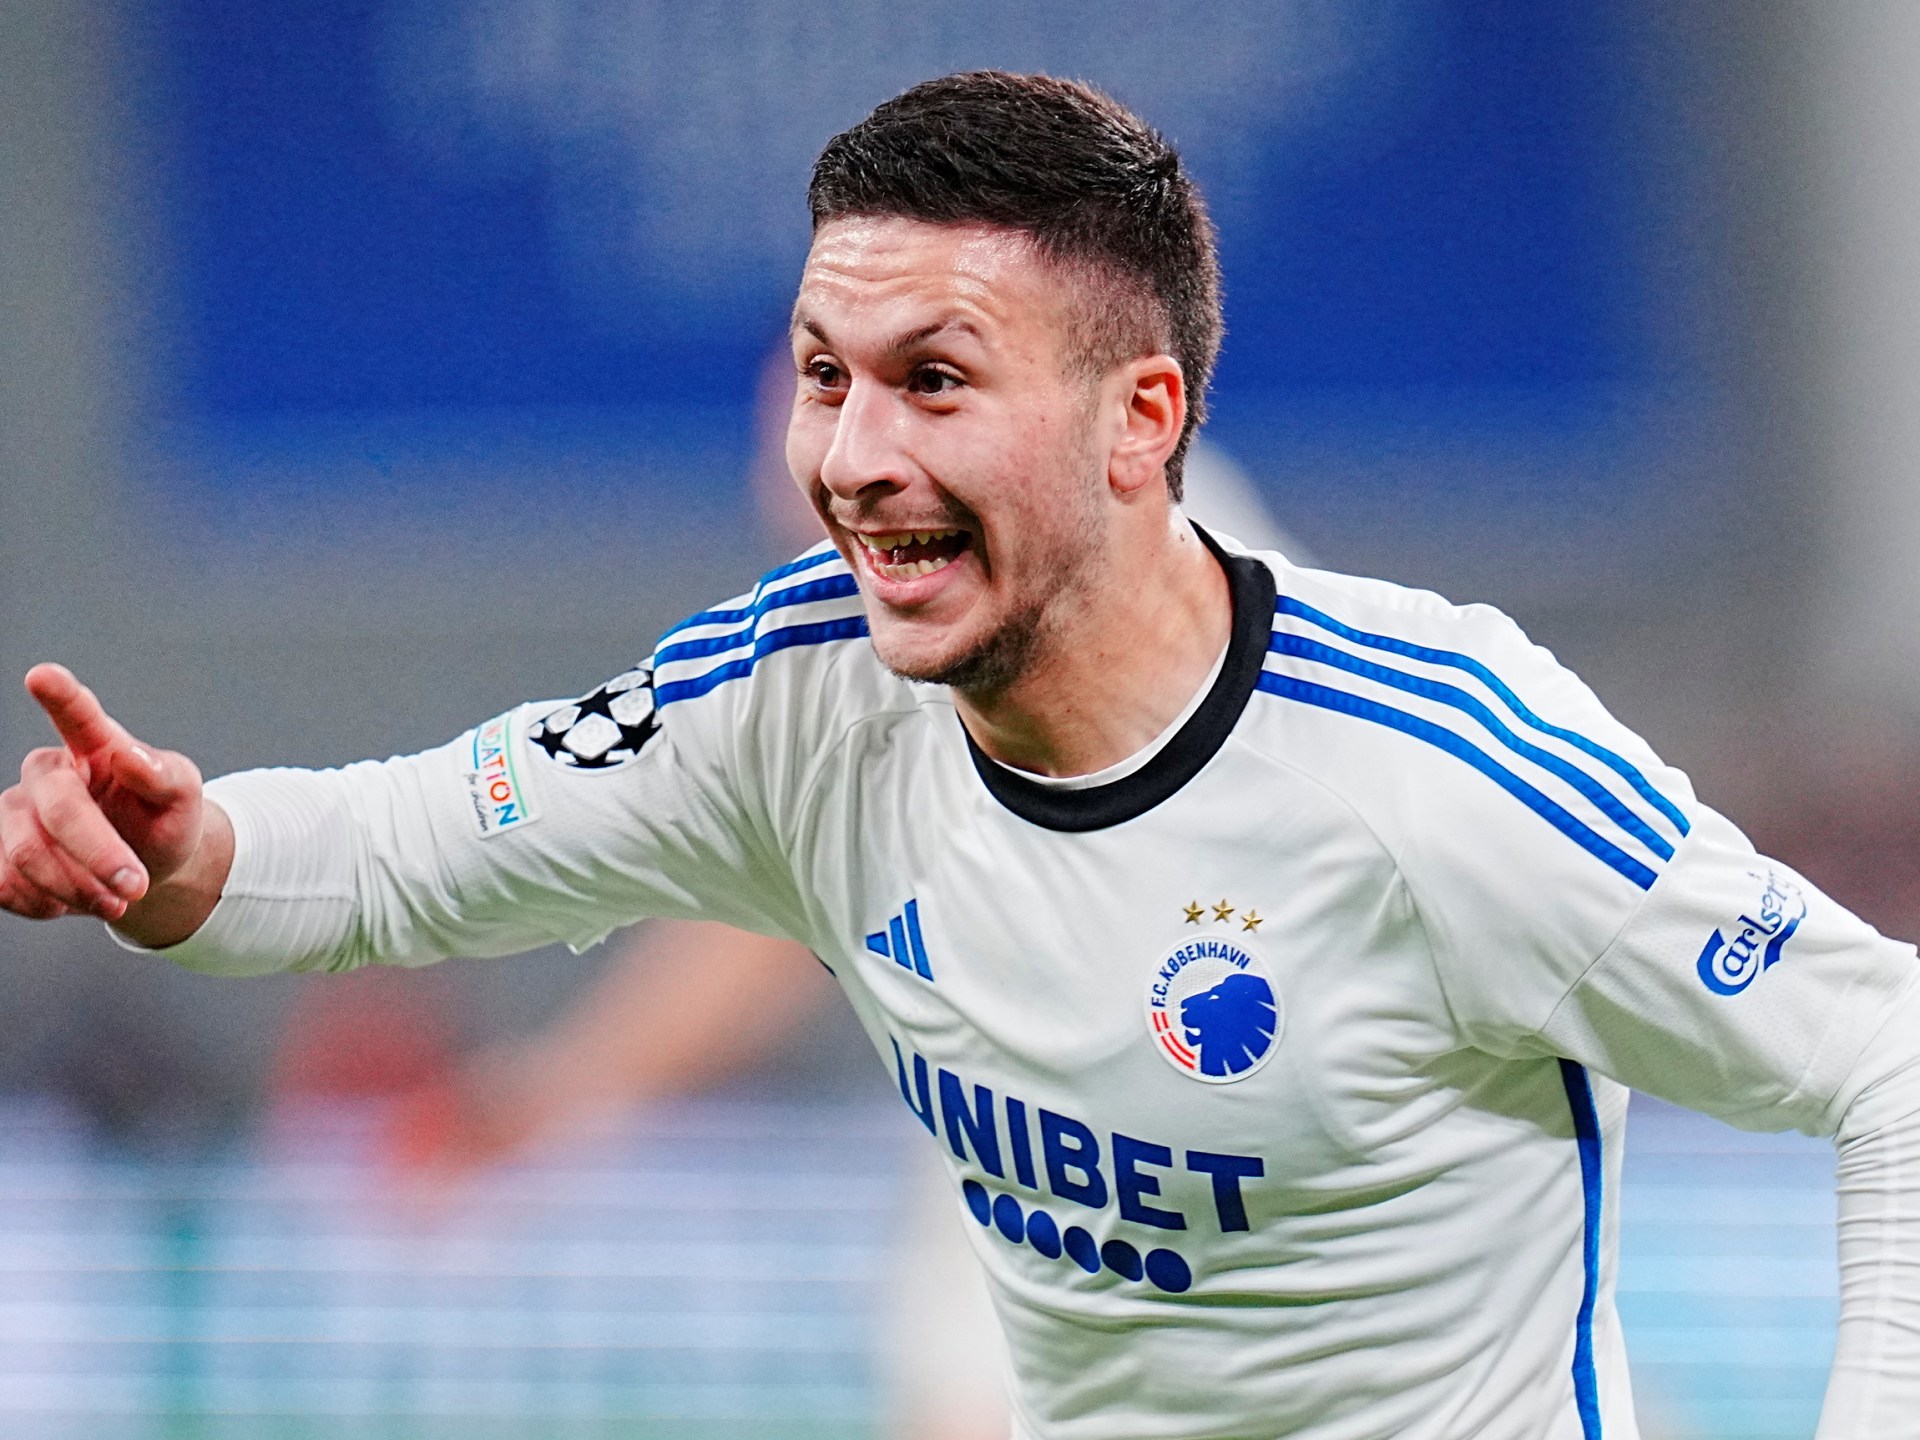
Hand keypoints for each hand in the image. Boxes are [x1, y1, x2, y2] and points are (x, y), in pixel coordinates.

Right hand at [0, 664, 224, 938]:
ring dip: (76, 887)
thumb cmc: (164, 819)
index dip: (60, 695)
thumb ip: (164, 774)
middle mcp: (46, 772)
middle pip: (57, 811)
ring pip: (24, 854)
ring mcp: (14, 812)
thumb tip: (130, 755)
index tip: (43, 675)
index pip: (77, 714)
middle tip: (137, 886)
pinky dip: (45, 903)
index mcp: (96, 744)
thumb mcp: (183, 797)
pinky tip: (74, 900)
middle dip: (99, 856)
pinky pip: (2, 884)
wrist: (146, 869)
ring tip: (116, 899)